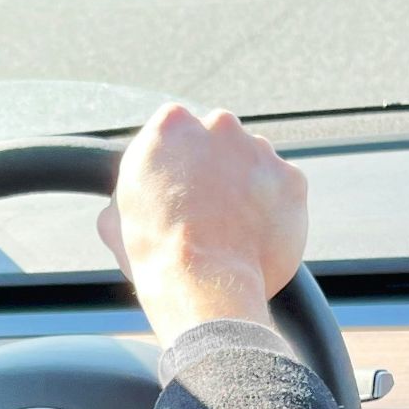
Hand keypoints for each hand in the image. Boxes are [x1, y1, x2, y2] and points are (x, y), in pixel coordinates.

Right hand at [98, 104, 307, 343]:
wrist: (205, 284)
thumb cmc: (155, 254)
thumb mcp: (115, 217)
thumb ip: (130, 191)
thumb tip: (128, 197)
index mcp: (172, 125)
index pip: (178, 128)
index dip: (179, 160)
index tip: (180, 186)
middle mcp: (219, 125)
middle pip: (220, 138)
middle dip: (216, 166)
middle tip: (208, 209)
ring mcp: (261, 150)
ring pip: (255, 162)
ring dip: (247, 185)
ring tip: (233, 229)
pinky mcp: (292, 179)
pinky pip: (284, 189)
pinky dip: (276, 209)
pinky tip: (256, 236)